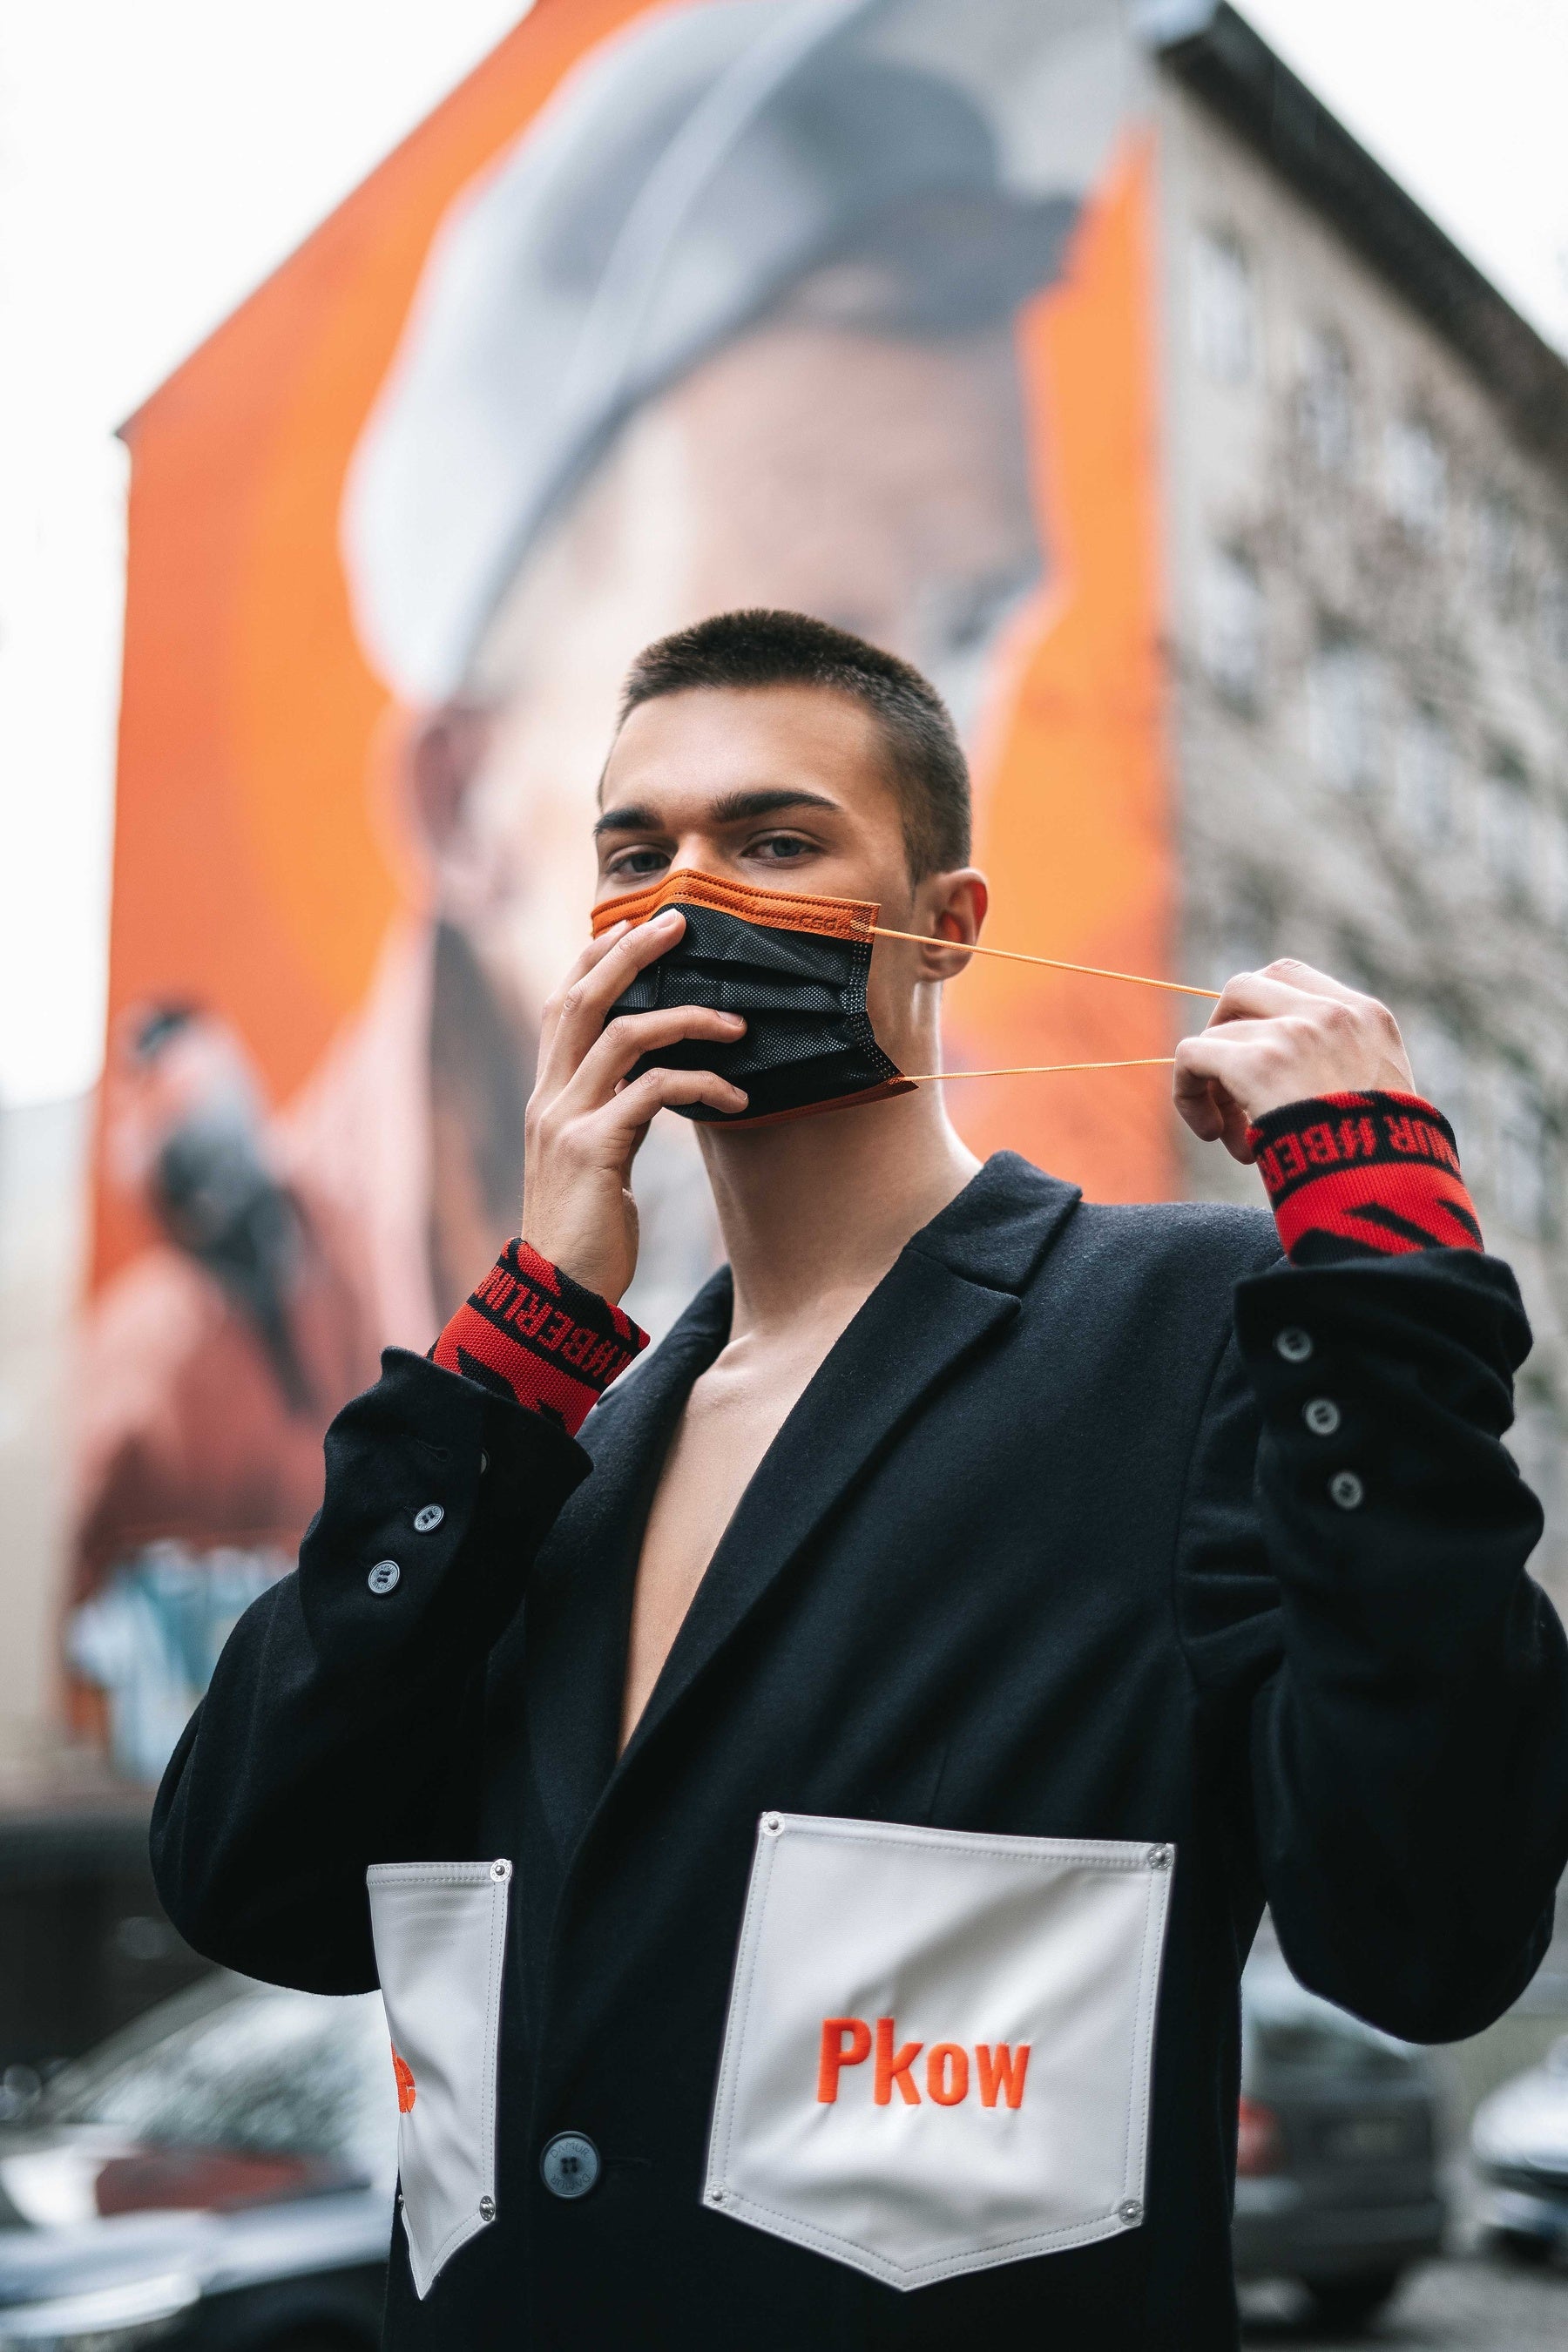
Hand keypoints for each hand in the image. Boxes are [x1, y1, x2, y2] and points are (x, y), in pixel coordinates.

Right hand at [520, 910, 746, 1300]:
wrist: (556, 1292)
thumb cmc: (587, 1227)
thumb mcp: (596, 1155)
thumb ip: (615, 1109)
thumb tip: (657, 1074)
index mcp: (548, 1092)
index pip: (564, 1001)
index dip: (598, 955)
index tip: (640, 922)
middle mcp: (549, 1096)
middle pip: (584, 997)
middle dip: (632, 950)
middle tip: (681, 921)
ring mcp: (566, 1121)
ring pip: (623, 1035)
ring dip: (687, 1018)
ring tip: (737, 1023)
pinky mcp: (595, 1151)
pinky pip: (654, 1093)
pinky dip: (701, 1084)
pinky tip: (737, 1095)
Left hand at [1174, 959, 1413, 1163]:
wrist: (1384, 1188)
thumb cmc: (1382, 1163)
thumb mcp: (1379, 1099)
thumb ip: (1342, 1070)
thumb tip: (1289, 1084)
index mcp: (1368, 1017)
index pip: (1290, 980)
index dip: (1260, 1017)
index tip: (1261, 1062)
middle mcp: (1333, 1014)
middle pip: (1245, 988)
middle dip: (1227, 1034)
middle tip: (1232, 1089)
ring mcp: (1294, 1033)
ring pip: (1217, 1033)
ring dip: (1215, 1085)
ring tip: (1234, 1138)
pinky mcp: (1258, 1063)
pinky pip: (1191, 1055)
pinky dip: (1187, 1092)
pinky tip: (1211, 1132)